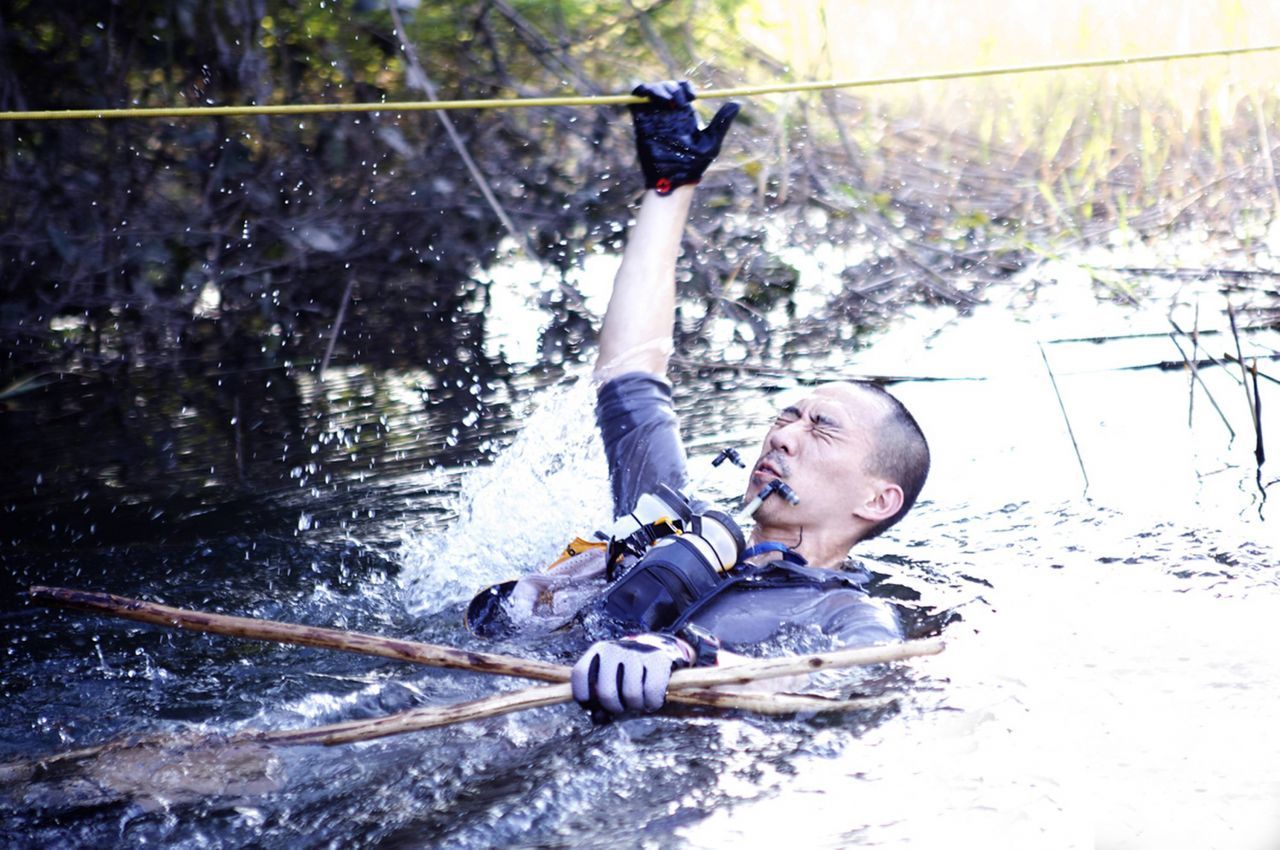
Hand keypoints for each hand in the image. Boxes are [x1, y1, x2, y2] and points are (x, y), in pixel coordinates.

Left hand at [571, 633, 693, 713]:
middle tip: (621, 707)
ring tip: (637, 702)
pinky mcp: (658, 659)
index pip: (581, 673)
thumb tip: (598, 718)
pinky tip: (651, 701)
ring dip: (635, 706)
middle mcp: (615, 649)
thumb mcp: (609, 677)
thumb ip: (598, 698)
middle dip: (614, 707)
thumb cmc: (626, 670)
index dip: (582, 694)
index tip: (591, 705)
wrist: (656, 647)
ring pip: (631, 694)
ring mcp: (636, 653)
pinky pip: (652, 692)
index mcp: (598, 650)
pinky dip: (652, 703)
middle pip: (606, 693)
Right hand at [629, 80, 739, 194]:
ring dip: (659, 88)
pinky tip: (652, 98)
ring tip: (667, 100)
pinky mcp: (640, 122)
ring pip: (652, 89)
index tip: (692, 97)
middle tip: (679, 102)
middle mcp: (668, 113)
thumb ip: (721, 122)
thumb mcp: (711, 142)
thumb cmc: (693, 165)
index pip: (682, 90)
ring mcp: (653, 116)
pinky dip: (641, 91)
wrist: (673, 180)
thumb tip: (737, 103)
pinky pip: (636, 99)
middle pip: (667, 86)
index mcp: (684, 115)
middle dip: (672, 88)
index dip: (685, 87)